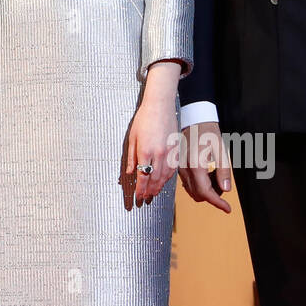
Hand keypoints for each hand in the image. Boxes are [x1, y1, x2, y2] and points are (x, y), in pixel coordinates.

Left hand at [120, 91, 178, 209]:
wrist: (160, 106)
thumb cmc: (144, 119)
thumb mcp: (132, 138)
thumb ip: (131, 157)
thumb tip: (130, 173)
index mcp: (145, 151)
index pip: (143, 177)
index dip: (140, 190)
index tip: (137, 197)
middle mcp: (159, 154)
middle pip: (155, 180)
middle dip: (149, 192)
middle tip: (145, 199)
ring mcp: (169, 153)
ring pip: (165, 176)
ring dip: (159, 187)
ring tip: (153, 194)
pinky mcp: (176, 150)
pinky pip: (173, 169)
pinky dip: (167, 178)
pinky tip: (163, 182)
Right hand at [177, 122, 232, 212]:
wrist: (194, 120)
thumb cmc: (208, 132)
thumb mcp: (221, 149)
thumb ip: (224, 170)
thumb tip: (226, 189)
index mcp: (196, 165)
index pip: (206, 193)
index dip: (218, 203)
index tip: (227, 209)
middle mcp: (185, 169)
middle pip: (198, 195)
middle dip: (213, 196)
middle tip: (223, 184)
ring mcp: (180, 169)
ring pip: (192, 191)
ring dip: (205, 190)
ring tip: (215, 175)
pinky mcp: (179, 167)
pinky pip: (188, 184)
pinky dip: (199, 185)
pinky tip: (207, 173)